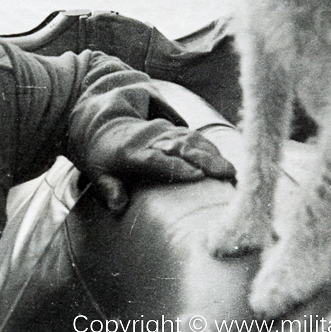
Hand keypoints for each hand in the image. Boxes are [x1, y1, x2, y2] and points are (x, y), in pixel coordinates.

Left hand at [85, 126, 235, 212]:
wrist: (102, 125)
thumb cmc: (102, 158)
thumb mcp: (99, 174)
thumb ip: (110, 189)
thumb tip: (118, 206)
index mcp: (130, 153)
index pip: (155, 160)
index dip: (176, 167)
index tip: (197, 176)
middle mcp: (150, 139)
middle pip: (180, 147)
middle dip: (205, 160)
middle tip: (227, 173)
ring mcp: (162, 133)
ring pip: (190, 140)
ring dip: (212, 154)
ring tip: (231, 170)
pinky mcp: (171, 131)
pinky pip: (193, 136)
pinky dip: (209, 147)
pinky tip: (223, 160)